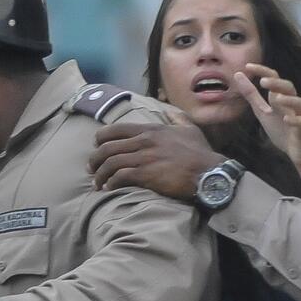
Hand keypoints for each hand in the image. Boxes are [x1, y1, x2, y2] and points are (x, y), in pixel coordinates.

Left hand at [89, 120, 221, 197]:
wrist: (209, 173)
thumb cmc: (201, 154)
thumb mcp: (190, 130)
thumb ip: (177, 119)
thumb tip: (170, 112)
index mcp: (152, 129)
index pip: (116, 129)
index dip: (101, 138)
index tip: (96, 147)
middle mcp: (144, 141)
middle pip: (107, 147)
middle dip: (95, 159)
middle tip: (91, 169)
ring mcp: (145, 157)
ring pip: (110, 163)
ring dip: (99, 174)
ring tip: (97, 183)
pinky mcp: (146, 174)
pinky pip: (119, 177)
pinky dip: (111, 183)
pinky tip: (109, 188)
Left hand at [233, 64, 300, 172]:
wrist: (298, 151)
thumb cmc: (282, 129)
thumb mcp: (262, 111)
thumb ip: (251, 94)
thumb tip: (238, 74)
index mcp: (280, 98)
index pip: (274, 79)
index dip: (263, 71)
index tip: (248, 66)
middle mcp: (291, 104)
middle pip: (289, 88)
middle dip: (277, 83)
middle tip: (263, 81)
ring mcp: (298, 116)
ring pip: (299, 103)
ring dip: (288, 100)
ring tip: (277, 98)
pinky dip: (294, 120)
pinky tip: (286, 119)